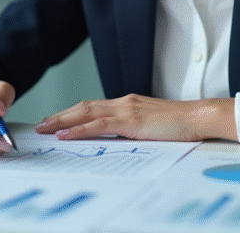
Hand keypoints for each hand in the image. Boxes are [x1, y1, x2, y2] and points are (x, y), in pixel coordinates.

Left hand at [34, 94, 236, 141]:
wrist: (198, 117)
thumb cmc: (180, 124)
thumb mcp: (151, 125)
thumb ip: (133, 127)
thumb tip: (117, 137)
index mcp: (127, 103)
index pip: (92, 106)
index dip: (71, 113)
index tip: (56, 120)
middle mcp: (123, 102)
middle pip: (83, 107)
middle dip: (60, 116)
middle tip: (40, 125)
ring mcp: (126, 109)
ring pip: (86, 113)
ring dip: (62, 121)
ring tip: (44, 129)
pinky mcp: (130, 120)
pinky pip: (98, 125)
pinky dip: (79, 129)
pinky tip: (65, 134)